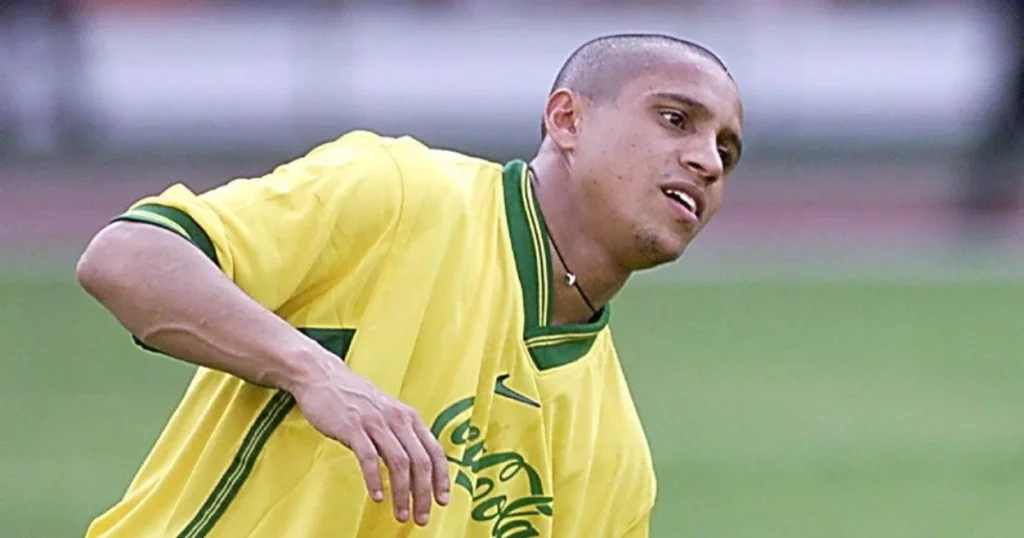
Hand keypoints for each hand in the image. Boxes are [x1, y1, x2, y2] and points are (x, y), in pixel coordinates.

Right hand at [289, 362, 449, 525]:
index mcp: (409, 417)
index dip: (441, 478)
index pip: (435, 451)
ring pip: (399, 463)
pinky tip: (377, 496)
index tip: (442, 500)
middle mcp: (397, 419)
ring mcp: (375, 422)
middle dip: (423, 494)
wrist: (323, 377)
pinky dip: (374, 480)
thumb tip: (417, 466)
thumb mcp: (387, 413)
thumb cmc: (354, 399)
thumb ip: (402, 435)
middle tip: (421, 517)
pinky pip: (369, 458)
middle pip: (420, 462)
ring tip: (400, 514)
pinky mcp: (353, 427)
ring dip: (402, 493)